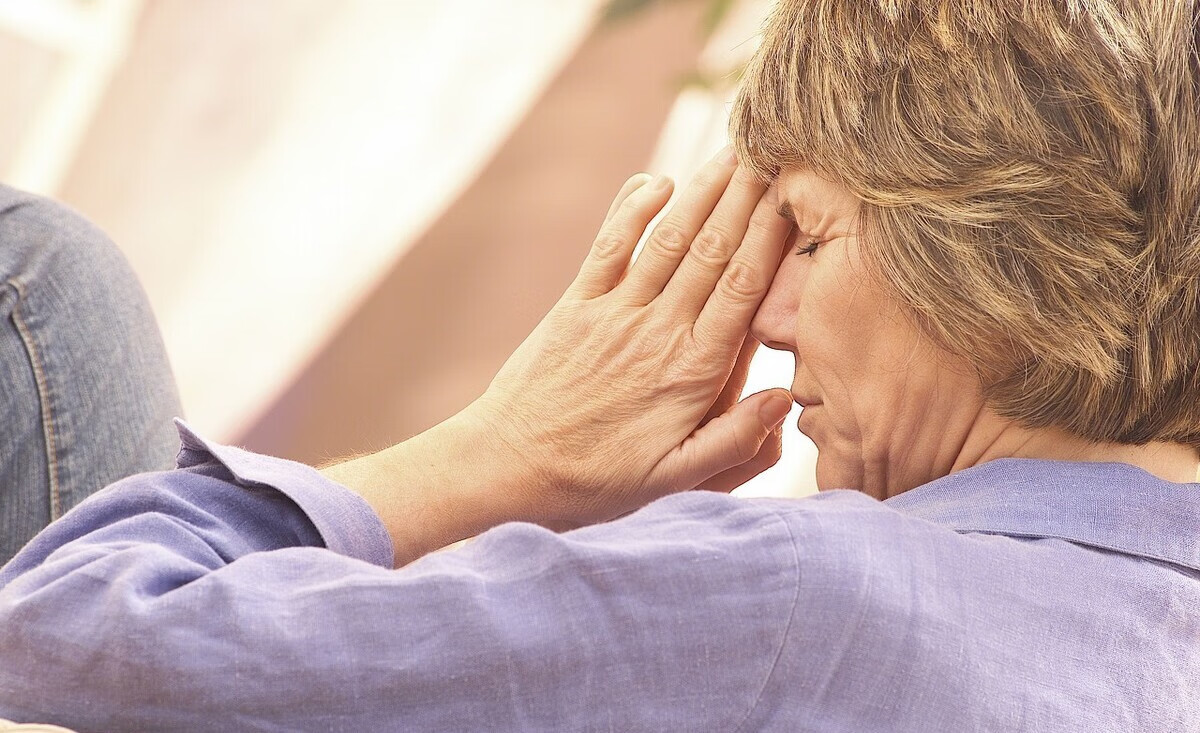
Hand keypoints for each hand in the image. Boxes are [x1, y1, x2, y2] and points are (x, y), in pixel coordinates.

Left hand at [470, 147, 793, 525]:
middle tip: (778, 149)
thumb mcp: (673, 480)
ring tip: (734, 151)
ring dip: (703, 192)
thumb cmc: (597, 481)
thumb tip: (784, 398)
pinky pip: (610, 246)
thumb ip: (733, 442)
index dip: (772, 237)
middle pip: (712, 251)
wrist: (511, 467)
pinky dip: (633, 209)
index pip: (743, 290)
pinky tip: (658, 180)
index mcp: (691, 372)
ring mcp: (614, 313)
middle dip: (747, 197)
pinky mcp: (576, 306)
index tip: (796, 196)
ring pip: (669, 240)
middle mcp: (658, 332)